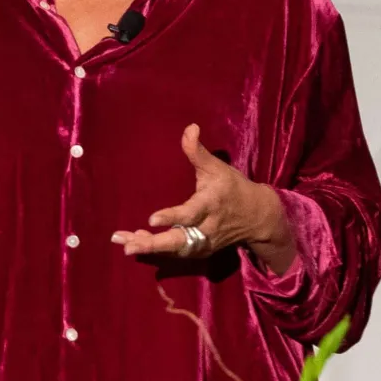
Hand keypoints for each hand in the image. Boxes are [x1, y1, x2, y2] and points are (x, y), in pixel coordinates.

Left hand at [112, 124, 297, 272]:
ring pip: (174, 250)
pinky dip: (155, 250)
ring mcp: (203, 243)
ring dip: (149, 248)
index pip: (190, 214)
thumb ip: (198, 151)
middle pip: (179, 241)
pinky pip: (175, 253)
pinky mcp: (200, 251)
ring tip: (123, 243)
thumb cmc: (233, 188)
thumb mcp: (217, 167)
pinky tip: (135, 242)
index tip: (152, 219)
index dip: (172, 218)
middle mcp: (206, 228)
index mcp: (210, 205)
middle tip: (129, 246)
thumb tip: (189, 127)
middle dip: (153, 244)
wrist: (257, 217)